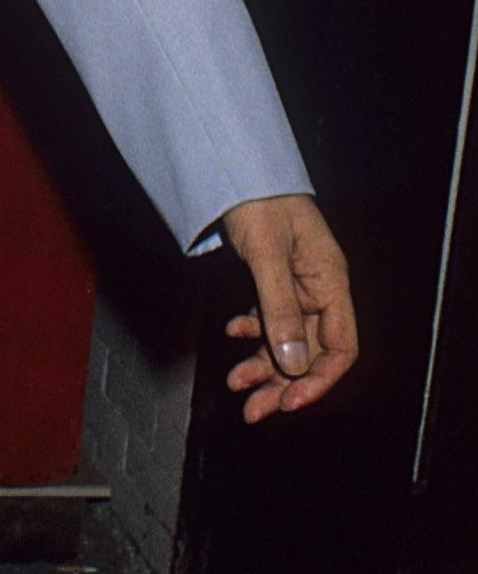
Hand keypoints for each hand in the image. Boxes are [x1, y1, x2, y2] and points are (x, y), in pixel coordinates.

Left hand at [220, 194, 356, 422]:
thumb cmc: (257, 197)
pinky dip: (252, 332)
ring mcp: (296, 283)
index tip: (288, 401)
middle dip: (283, 383)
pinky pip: (270, 317)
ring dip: (263, 365)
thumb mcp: (266, 254)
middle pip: (311, 351)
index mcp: (330, 280)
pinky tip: (233, 333)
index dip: (318, 380)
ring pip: (287, 339)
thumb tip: (293, 364)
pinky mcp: (273, 277)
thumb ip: (279, 309)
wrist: (233, 163)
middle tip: (253, 409)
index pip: (341, 347)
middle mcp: (318, 286)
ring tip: (235, 384)